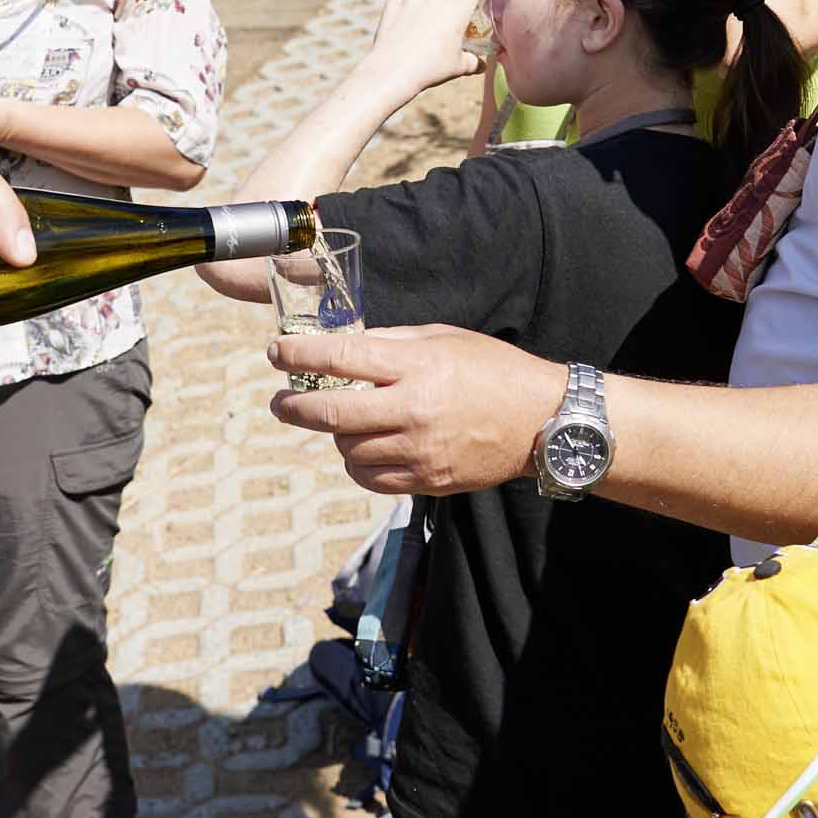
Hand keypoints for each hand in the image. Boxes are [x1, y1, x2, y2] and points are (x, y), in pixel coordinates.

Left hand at [267, 324, 564, 494]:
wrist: (542, 421)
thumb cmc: (493, 369)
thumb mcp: (443, 337)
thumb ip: (392, 342)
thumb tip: (344, 345)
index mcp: (416, 366)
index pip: (340, 358)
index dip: (299, 355)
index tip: (276, 352)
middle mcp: (412, 410)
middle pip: (330, 414)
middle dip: (293, 406)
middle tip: (279, 401)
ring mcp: (419, 451)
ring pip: (347, 450)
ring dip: (333, 435)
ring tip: (340, 422)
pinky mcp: (427, 480)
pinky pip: (370, 478)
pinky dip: (357, 463)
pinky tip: (362, 448)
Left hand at [358, 0, 487, 99]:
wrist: (395, 70)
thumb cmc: (432, 68)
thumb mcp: (458, 67)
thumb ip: (472, 62)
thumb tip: (481, 65)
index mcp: (457, 11)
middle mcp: (436, 0)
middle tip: (449, 9)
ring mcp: (413, 1)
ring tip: (426, 10)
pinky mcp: (393, 7)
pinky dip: (401, 5)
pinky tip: (403, 18)